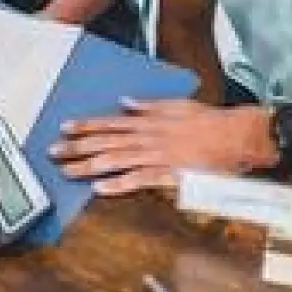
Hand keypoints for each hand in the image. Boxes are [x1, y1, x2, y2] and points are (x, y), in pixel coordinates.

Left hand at [48, 98, 276, 195]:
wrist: (237, 135)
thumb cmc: (210, 121)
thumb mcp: (177, 105)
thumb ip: (149, 105)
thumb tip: (126, 102)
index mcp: (149, 121)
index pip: (110, 123)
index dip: (86, 125)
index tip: (65, 128)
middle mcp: (147, 137)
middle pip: (106, 141)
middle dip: (77, 147)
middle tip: (54, 152)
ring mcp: (157, 155)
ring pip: (116, 160)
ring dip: (90, 166)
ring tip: (68, 171)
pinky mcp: (169, 173)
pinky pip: (139, 180)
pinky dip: (119, 184)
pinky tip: (101, 189)